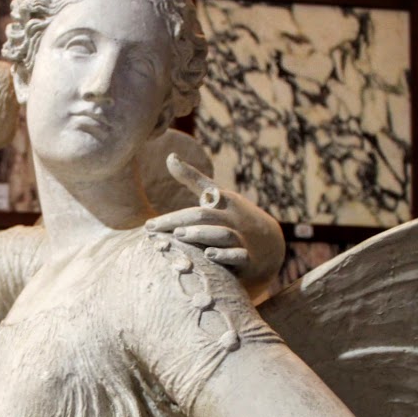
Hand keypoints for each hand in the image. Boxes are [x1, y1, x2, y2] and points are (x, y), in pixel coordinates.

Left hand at [147, 154, 284, 299]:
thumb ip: (193, 178)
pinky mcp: (249, 260)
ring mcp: (242, 239)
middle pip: (205, 217)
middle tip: (155, 229)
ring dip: (201, 234)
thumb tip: (169, 156)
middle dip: (180, 222)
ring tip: (180, 235)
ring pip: (222, 234)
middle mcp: (233, 219)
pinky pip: (239, 256)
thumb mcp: (217, 196)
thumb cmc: (234, 217)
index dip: (172, 215)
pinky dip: (225, 255)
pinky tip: (209, 255)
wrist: (270, 245)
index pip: (195, 206)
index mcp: (224, 203)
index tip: (148, 226)